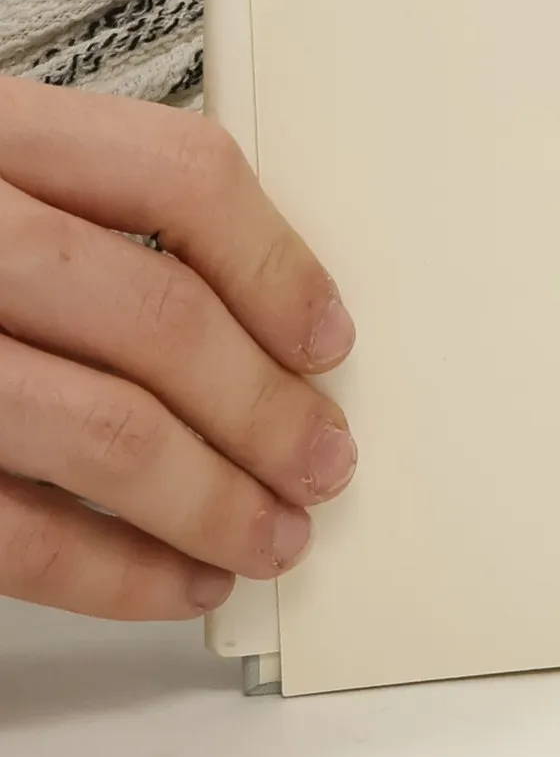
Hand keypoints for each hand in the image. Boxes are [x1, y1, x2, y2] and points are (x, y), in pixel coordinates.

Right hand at [0, 78, 356, 618]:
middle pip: (156, 317)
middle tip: (322, 460)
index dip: (278, 265)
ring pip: (101, 431)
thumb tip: (268, 319)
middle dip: (265, 409)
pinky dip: (114, 571)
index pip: (180, 176)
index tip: (330, 340)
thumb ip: (87, 210)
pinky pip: (10, 533)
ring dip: (212, 501)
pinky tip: (174, 580)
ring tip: (271, 535)